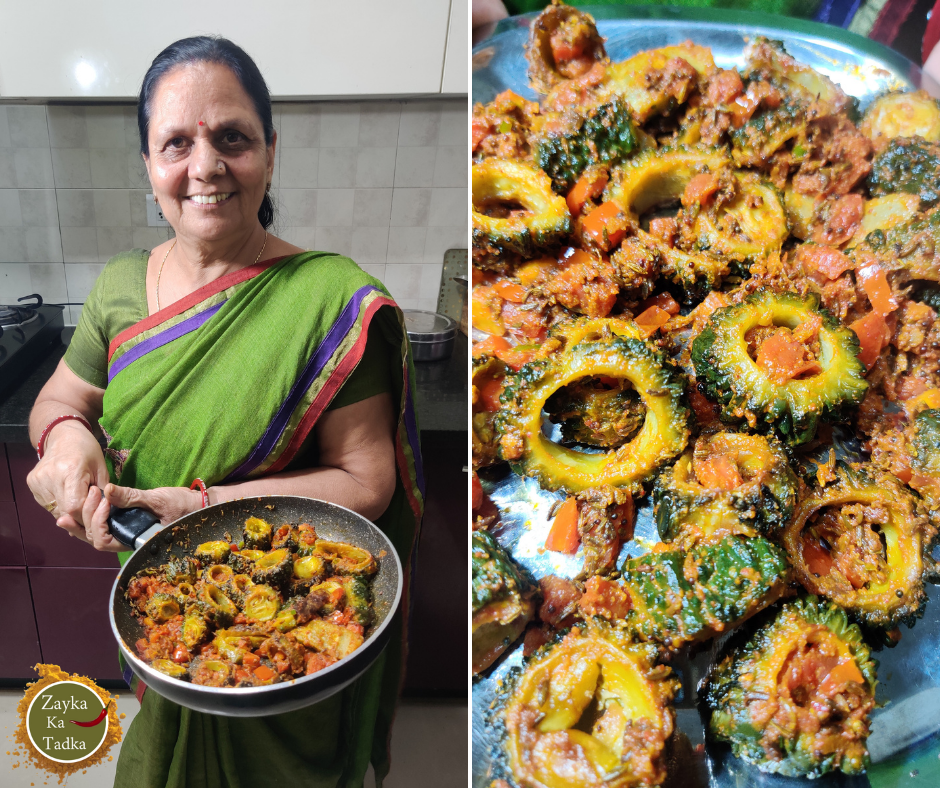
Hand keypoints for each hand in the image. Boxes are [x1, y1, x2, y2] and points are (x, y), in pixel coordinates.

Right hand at [26, 420, 108, 538]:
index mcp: (70, 471)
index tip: (96, 508)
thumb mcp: (102, 470)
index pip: (75, 507)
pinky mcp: (31, 483)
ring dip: (68, 511)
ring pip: (54, 510)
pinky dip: (59, 504)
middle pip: (64, 511)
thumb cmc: (88, 451)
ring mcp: (37, 481)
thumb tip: (100, 517)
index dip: (87, 512)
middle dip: (79, 514)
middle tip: (89, 505)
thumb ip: (102, 495)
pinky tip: (66, 493)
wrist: (63, 436)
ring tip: (77, 496)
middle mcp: (49, 477)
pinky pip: (47, 504)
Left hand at [79, 483, 205, 551]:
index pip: (104, 541)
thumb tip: (108, 490)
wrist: (197, 506)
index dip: (97, 522)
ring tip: (67, 512)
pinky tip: (79, 513)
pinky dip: (89, 520)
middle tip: (81, 501)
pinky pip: (104, 527)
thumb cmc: (182, 506)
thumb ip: (132, 497)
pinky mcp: (127, 525)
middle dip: (83, 522)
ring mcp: (126, 534)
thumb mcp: (158, 499)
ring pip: (96, 535)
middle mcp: (128, 540)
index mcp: (136, 539)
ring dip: (81, 523)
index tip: (104, 501)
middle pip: (95, 540)